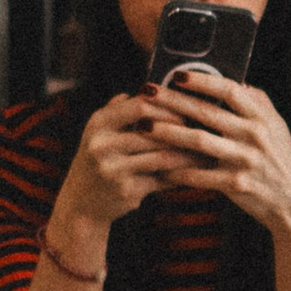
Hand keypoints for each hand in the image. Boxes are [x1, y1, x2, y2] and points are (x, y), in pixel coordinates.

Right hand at [51, 88, 192, 251]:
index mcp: (99, 124)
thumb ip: (121, 109)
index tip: (187, 109)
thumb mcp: (100, 131)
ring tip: (208, 150)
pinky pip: (163, 179)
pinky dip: (181, 174)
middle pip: (154, 131)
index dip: (168, 106)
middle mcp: (102, 145)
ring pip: (162, 156)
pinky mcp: (127, 191)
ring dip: (188, 154)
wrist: (82, 202)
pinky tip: (197, 170)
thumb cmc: (99, 159)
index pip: (140, 106)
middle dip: (182, 131)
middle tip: (206, 130)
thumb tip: (149, 88)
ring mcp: (113, 169)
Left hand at [133, 67, 290, 251]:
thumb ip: (257, 102)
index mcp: (262, 117)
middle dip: (172, 101)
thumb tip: (235, 80)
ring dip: (168, 133)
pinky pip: (200, 175)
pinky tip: (158, 166)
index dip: (202, 81)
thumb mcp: (277, 126)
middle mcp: (254, 136)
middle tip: (146, 93)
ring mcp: (245, 161)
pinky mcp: (236, 185)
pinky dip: (177, 171)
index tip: (177, 74)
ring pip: (198, 142)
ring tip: (143, 127)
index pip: (229, 91)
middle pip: (206, 113)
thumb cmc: (281, 159)